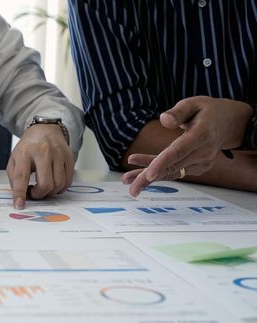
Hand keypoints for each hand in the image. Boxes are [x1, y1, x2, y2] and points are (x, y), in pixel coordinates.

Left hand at [7, 124, 73, 208]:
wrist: (45, 130)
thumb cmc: (28, 147)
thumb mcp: (14, 158)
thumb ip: (14, 177)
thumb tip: (21, 196)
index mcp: (25, 152)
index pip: (21, 177)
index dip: (20, 193)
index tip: (19, 205)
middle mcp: (43, 152)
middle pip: (45, 184)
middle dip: (39, 195)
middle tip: (34, 194)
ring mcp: (58, 154)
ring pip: (58, 185)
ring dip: (50, 193)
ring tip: (42, 187)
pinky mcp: (69, 157)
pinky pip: (68, 181)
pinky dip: (60, 188)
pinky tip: (53, 183)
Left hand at [123, 97, 252, 195]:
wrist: (230, 123)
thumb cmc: (209, 111)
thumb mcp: (194, 103)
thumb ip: (178, 111)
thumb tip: (164, 120)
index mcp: (202, 135)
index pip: (179, 151)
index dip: (162, 163)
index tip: (148, 174)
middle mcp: (203, 152)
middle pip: (172, 166)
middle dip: (148, 177)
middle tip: (129, 185)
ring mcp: (202, 162)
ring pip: (171, 171)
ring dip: (147, 177)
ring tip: (126, 180)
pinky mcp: (198, 167)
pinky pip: (174, 170)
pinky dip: (157, 172)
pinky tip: (138, 173)